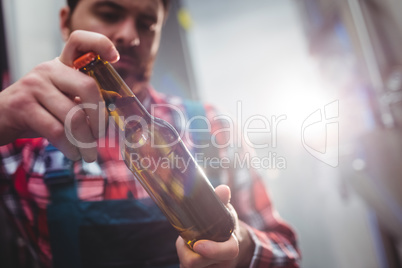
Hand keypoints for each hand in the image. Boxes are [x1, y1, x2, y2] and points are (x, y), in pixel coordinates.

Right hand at [0, 30, 118, 161]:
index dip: (100, 43)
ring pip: (74, 116)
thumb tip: (112, 119)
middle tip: (102, 137)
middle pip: (88, 87)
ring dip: (86, 141)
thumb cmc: (38, 111)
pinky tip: (74, 154)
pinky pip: (57, 131)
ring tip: (89, 153)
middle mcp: (49, 70)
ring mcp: (34, 85)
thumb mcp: (61, 100)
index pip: (79, 41)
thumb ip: (82, 101)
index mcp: (62, 66)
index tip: (116, 58)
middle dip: (100, 118)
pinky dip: (70, 147)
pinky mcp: (22, 106)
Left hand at [176, 185, 253, 267]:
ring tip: (188, 242)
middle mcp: (223, 263)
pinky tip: (188, 251)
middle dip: (185, 249)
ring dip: (183, 253)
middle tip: (184, 238)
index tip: (198, 244)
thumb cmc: (225, 225)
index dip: (212, 250)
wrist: (229, 244)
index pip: (228, 252)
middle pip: (198, 262)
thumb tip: (223, 189)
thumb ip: (222, 201)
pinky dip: (184, 258)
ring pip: (189, 266)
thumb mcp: (225, 212)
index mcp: (232, 245)